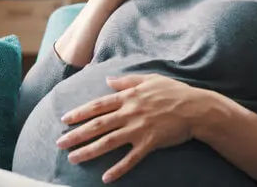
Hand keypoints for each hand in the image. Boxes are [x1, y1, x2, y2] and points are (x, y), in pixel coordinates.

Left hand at [55, 74, 206, 182]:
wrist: (196, 108)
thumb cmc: (174, 92)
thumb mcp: (150, 79)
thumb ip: (127, 81)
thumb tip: (108, 80)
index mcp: (128, 97)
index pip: (98, 105)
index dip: (79, 113)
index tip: (64, 120)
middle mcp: (130, 112)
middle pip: (98, 125)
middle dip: (77, 134)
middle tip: (60, 144)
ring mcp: (139, 128)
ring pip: (109, 141)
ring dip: (89, 151)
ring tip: (74, 158)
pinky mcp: (150, 142)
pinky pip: (131, 158)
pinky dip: (118, 168)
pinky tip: (106, 177)